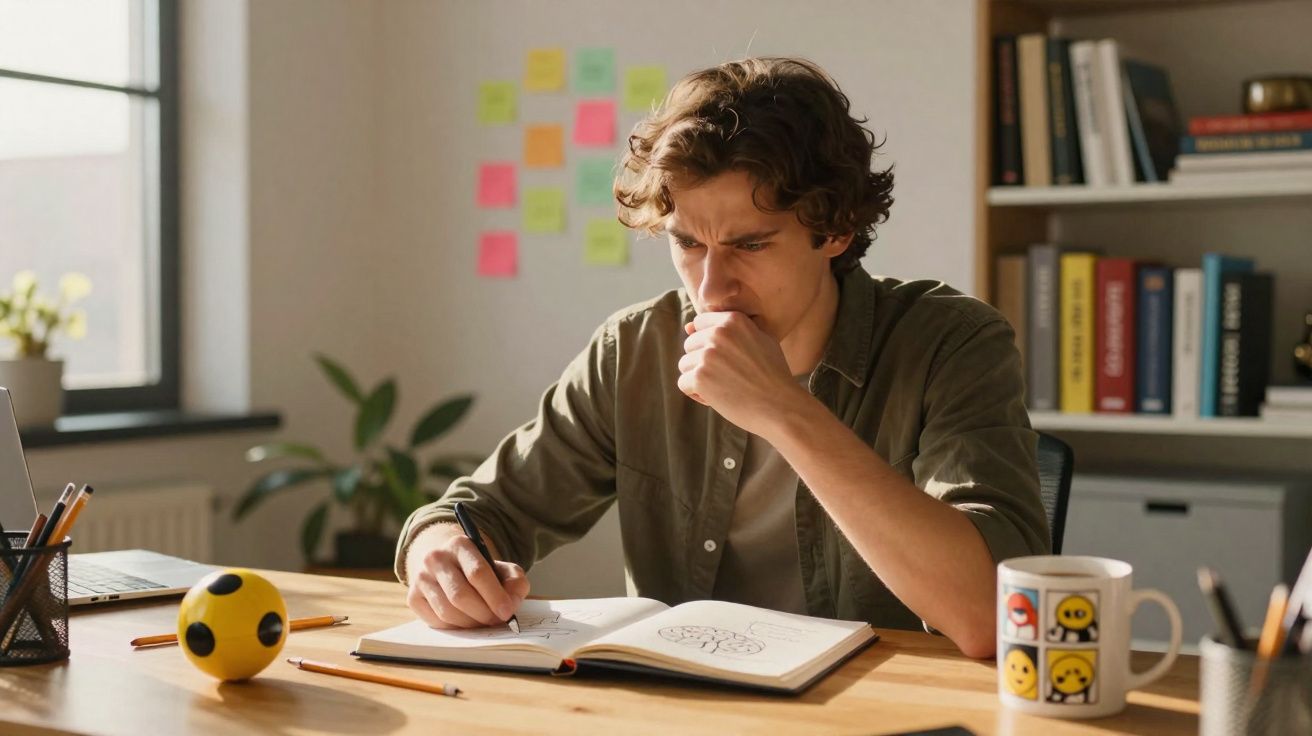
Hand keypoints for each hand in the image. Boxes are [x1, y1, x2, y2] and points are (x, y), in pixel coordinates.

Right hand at [405, 524, 529, 628]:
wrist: (447, 565)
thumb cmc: (479, 569)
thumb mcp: (502, 569)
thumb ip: (514, 582)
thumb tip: (511, 603)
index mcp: (460, 544)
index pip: (477, 572)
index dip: (495, 596)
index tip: (507, 612)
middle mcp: (436, 558)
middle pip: (461, 595)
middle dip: (483, 613)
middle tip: (496, 622)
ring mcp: (421, 577)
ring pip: (447, 611)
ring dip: (470, 624)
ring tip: (483, 623)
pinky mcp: (413, 597)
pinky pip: (435, 621)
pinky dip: (454, 627)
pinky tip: (465, 622)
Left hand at [677, 311, 806, 434]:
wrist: (781, 407)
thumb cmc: (773, 375)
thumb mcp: (761, 340)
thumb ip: (728, 329)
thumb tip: (687, 326)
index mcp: (733, 320)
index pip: (700, 323)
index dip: (709, 343)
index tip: (726, 358)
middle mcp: (718, 333)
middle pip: (690, 344)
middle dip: (703, 362)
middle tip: (729, 376)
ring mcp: (707, 355)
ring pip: (685, 364)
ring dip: (699, 378)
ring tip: (724, 387)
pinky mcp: (700, 377)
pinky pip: (684, 384)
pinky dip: (697, 394)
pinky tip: (718, 398)